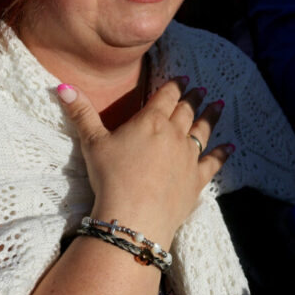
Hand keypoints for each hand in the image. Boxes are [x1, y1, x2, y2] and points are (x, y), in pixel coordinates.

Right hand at [56, 78, 231, 247]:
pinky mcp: (197, 180)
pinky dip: (223, 154)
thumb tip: (62, 85)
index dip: (174, 85)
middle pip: (186, 110)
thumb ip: (81, 112)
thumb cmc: (111, 178)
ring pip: (203, 130)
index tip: (183, 77)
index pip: (166, 95)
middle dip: (193, 98)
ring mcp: (188, 157)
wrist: (134, 217)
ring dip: (211, 116)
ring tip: (218, 105)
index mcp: (150, 121)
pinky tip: (231, 147)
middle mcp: (174, 134)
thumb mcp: (92, 142)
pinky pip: (214, 162)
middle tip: (200, 89)